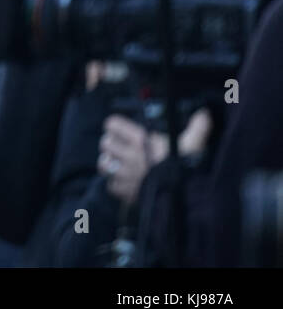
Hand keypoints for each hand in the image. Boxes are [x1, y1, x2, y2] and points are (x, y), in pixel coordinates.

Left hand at [99, 109, 213, 203]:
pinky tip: (123, 182)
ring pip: (103, 164)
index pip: (113, 124)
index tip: (118, 129)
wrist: (187, 195)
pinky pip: (111, 185)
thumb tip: (204, 113)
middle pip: (105, 144)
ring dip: (108, 164)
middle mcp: (130, 155)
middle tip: (117, 147)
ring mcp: (126, 174)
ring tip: (116, 164)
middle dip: (110, 144)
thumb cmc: (188, 166)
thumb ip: (197, 128)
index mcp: (141, 140)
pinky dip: (114, 184)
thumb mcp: (194, 143)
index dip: (114, 125)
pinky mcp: (127, 191)